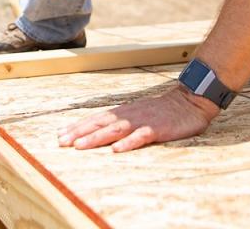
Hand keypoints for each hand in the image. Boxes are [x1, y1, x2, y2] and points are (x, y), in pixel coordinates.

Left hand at [57, 85, 218, 151]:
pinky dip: (128, 142)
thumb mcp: (137, 113)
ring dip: (96, 138)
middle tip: (61, 142)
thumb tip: (99, 130)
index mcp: (122, 112)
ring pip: (115, 130)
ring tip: (80, 146)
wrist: (189, 101)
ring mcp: (142, 121)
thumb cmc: (161, 110)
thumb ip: (120, 121)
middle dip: (79, 133)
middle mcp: (128, 115)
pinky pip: (141, 136)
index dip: (77, 126)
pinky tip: (117, 149)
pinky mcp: (158, 129)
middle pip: (99, 123)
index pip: (95, 118)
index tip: (60, 134)